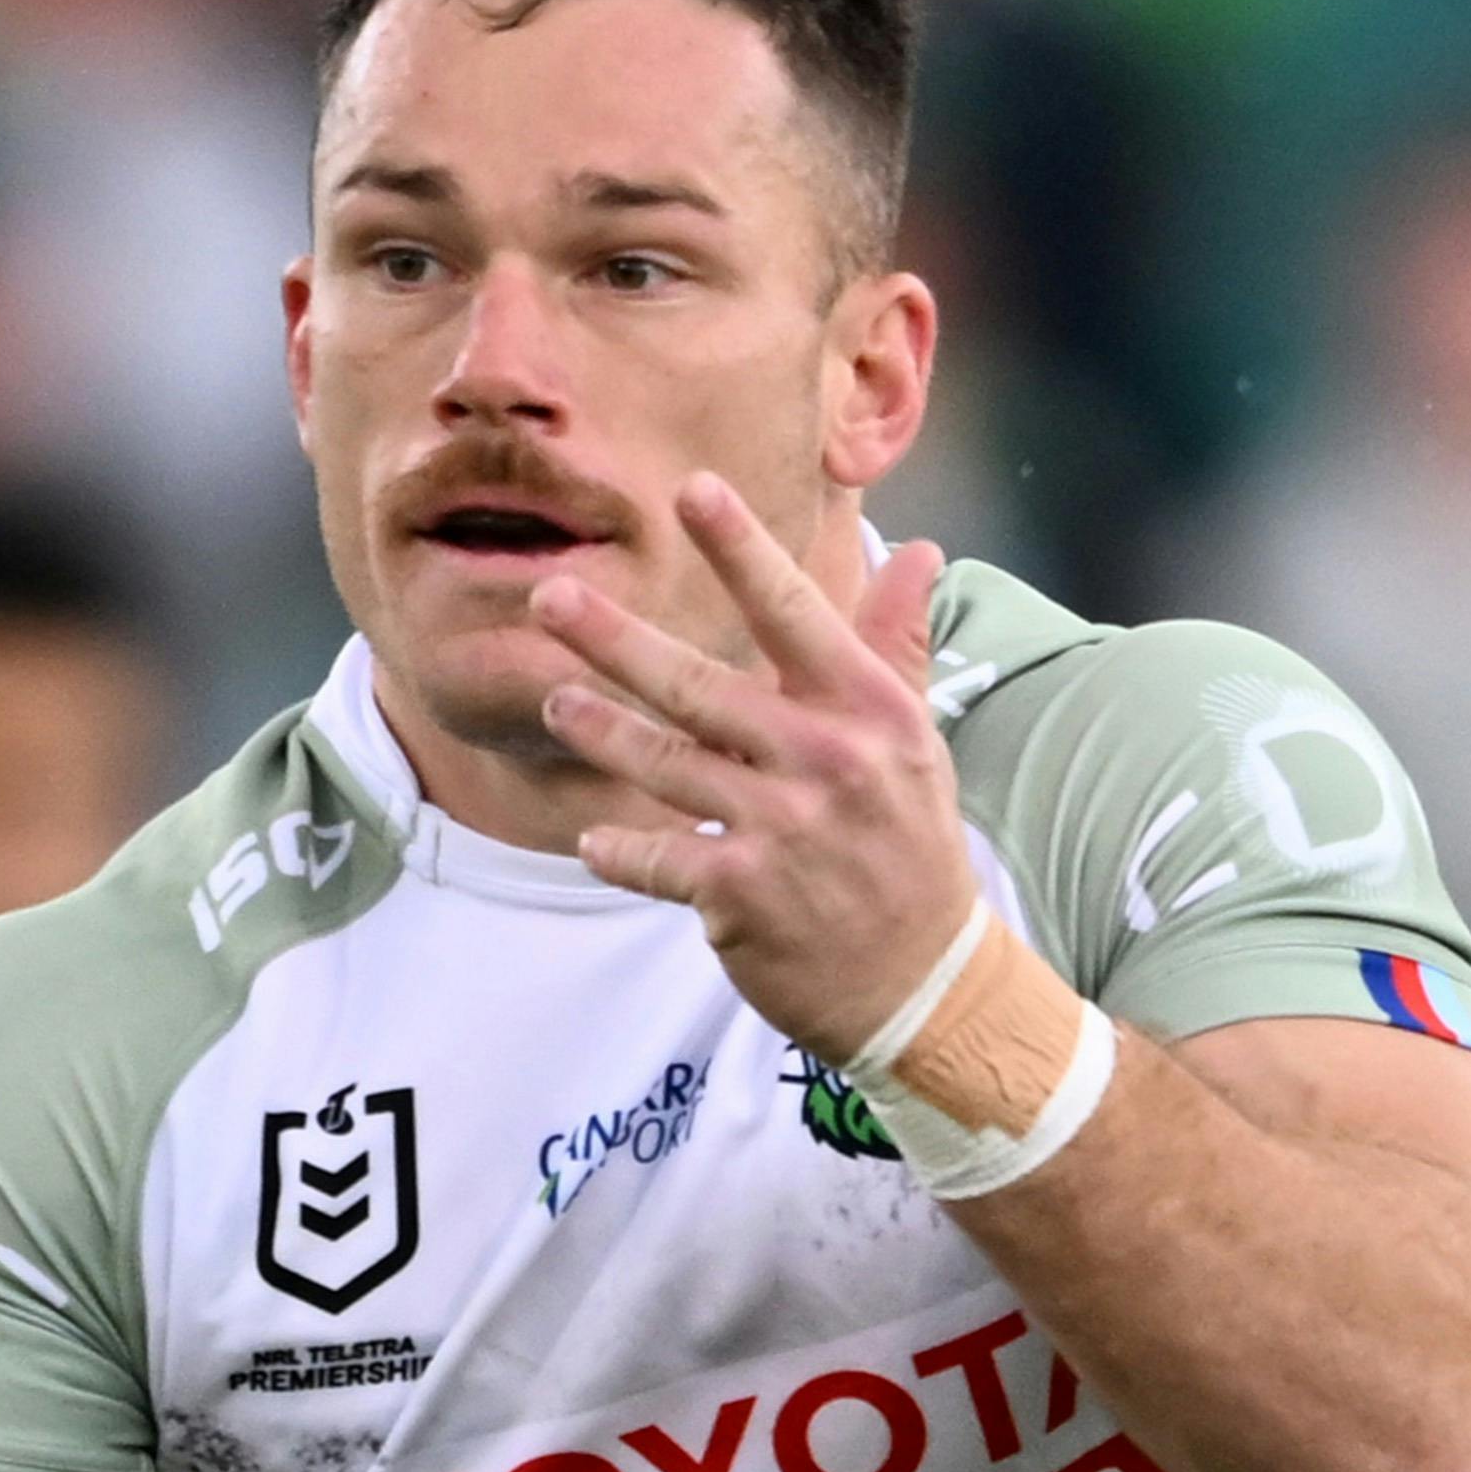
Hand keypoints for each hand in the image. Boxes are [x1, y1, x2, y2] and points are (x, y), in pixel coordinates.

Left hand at [533, 483, 974, 1061]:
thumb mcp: (913, 745)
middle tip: (549, 596)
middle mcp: (822, 762)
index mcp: (866, 711)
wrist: (921, 983)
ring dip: (602, 732)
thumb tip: (919, 553)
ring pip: (666, 766)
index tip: (693, 488)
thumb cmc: (909, 850)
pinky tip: (593, 839)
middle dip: (616, 640)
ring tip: (555, 701)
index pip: (795, 613)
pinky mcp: (742, 897)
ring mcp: (780, 830)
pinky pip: (660, 860)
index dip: (741, 550)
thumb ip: (896, 648)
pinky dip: (621, 850)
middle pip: (700, 685)